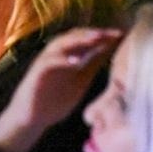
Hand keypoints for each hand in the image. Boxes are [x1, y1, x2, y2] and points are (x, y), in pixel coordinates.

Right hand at [0, 27, 122, 151]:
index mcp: (67, 55)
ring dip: (78, 40)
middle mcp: (55, 54)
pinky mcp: (35, 74)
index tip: (121, 33)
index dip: (103, 35)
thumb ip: (92, 66)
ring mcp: (44, 62)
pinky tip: (75, 62)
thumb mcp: (80, 81)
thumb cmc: (54, 100)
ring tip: (96, 38)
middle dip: (93, 33)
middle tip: (112, 32)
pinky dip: (62, 60)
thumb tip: (110, 51)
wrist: (31, 119)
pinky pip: (48, 62)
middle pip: (74, 36)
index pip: (85, 39)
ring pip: (60, 44)